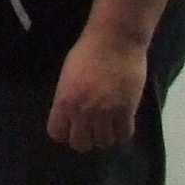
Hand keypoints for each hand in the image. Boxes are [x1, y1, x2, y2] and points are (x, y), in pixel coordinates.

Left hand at [47, 30, 149, 150]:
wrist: (115, 40)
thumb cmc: (87, 51)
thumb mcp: (67, 76)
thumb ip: (67, 98)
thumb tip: (70, 114)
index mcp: (64, 102)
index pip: (57, 134)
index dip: (64, 132)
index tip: (70, 127)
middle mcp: (83, 112)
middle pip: (81, 144)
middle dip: (84, 138)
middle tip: (90, 128)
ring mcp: (106, 113)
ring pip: (104, 142)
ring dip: (104, 135)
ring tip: (108, 125)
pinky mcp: (127, 111)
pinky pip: (124, 134)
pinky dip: (122, 131)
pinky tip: (121, 122)